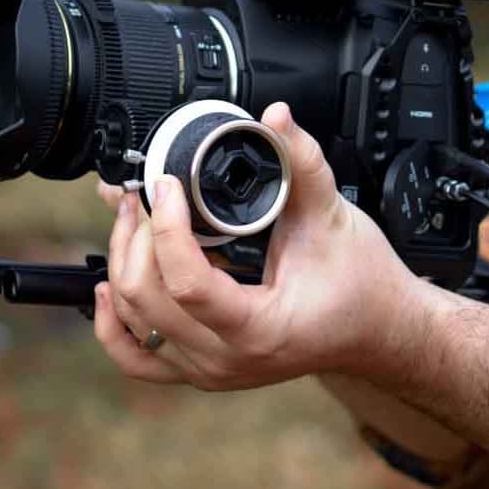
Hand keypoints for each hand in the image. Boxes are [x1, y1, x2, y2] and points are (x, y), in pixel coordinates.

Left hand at [94, 102, 423, 389]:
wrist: (378, 326)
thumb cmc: (362, 281)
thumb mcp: (333, 215)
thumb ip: (302, 162)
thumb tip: (276, 117)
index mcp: (259, 329)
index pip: (186, 284)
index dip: (167, 227)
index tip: (169, 185)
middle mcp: (226, 360)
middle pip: (147, 302)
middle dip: (137, 237)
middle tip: (146, 193)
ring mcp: (210, 370)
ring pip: (133, 325)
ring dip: (122, 266)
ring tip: (134, 220)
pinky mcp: (202, 367)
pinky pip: (137, 357)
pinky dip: (115, 322)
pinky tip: (111, 286)